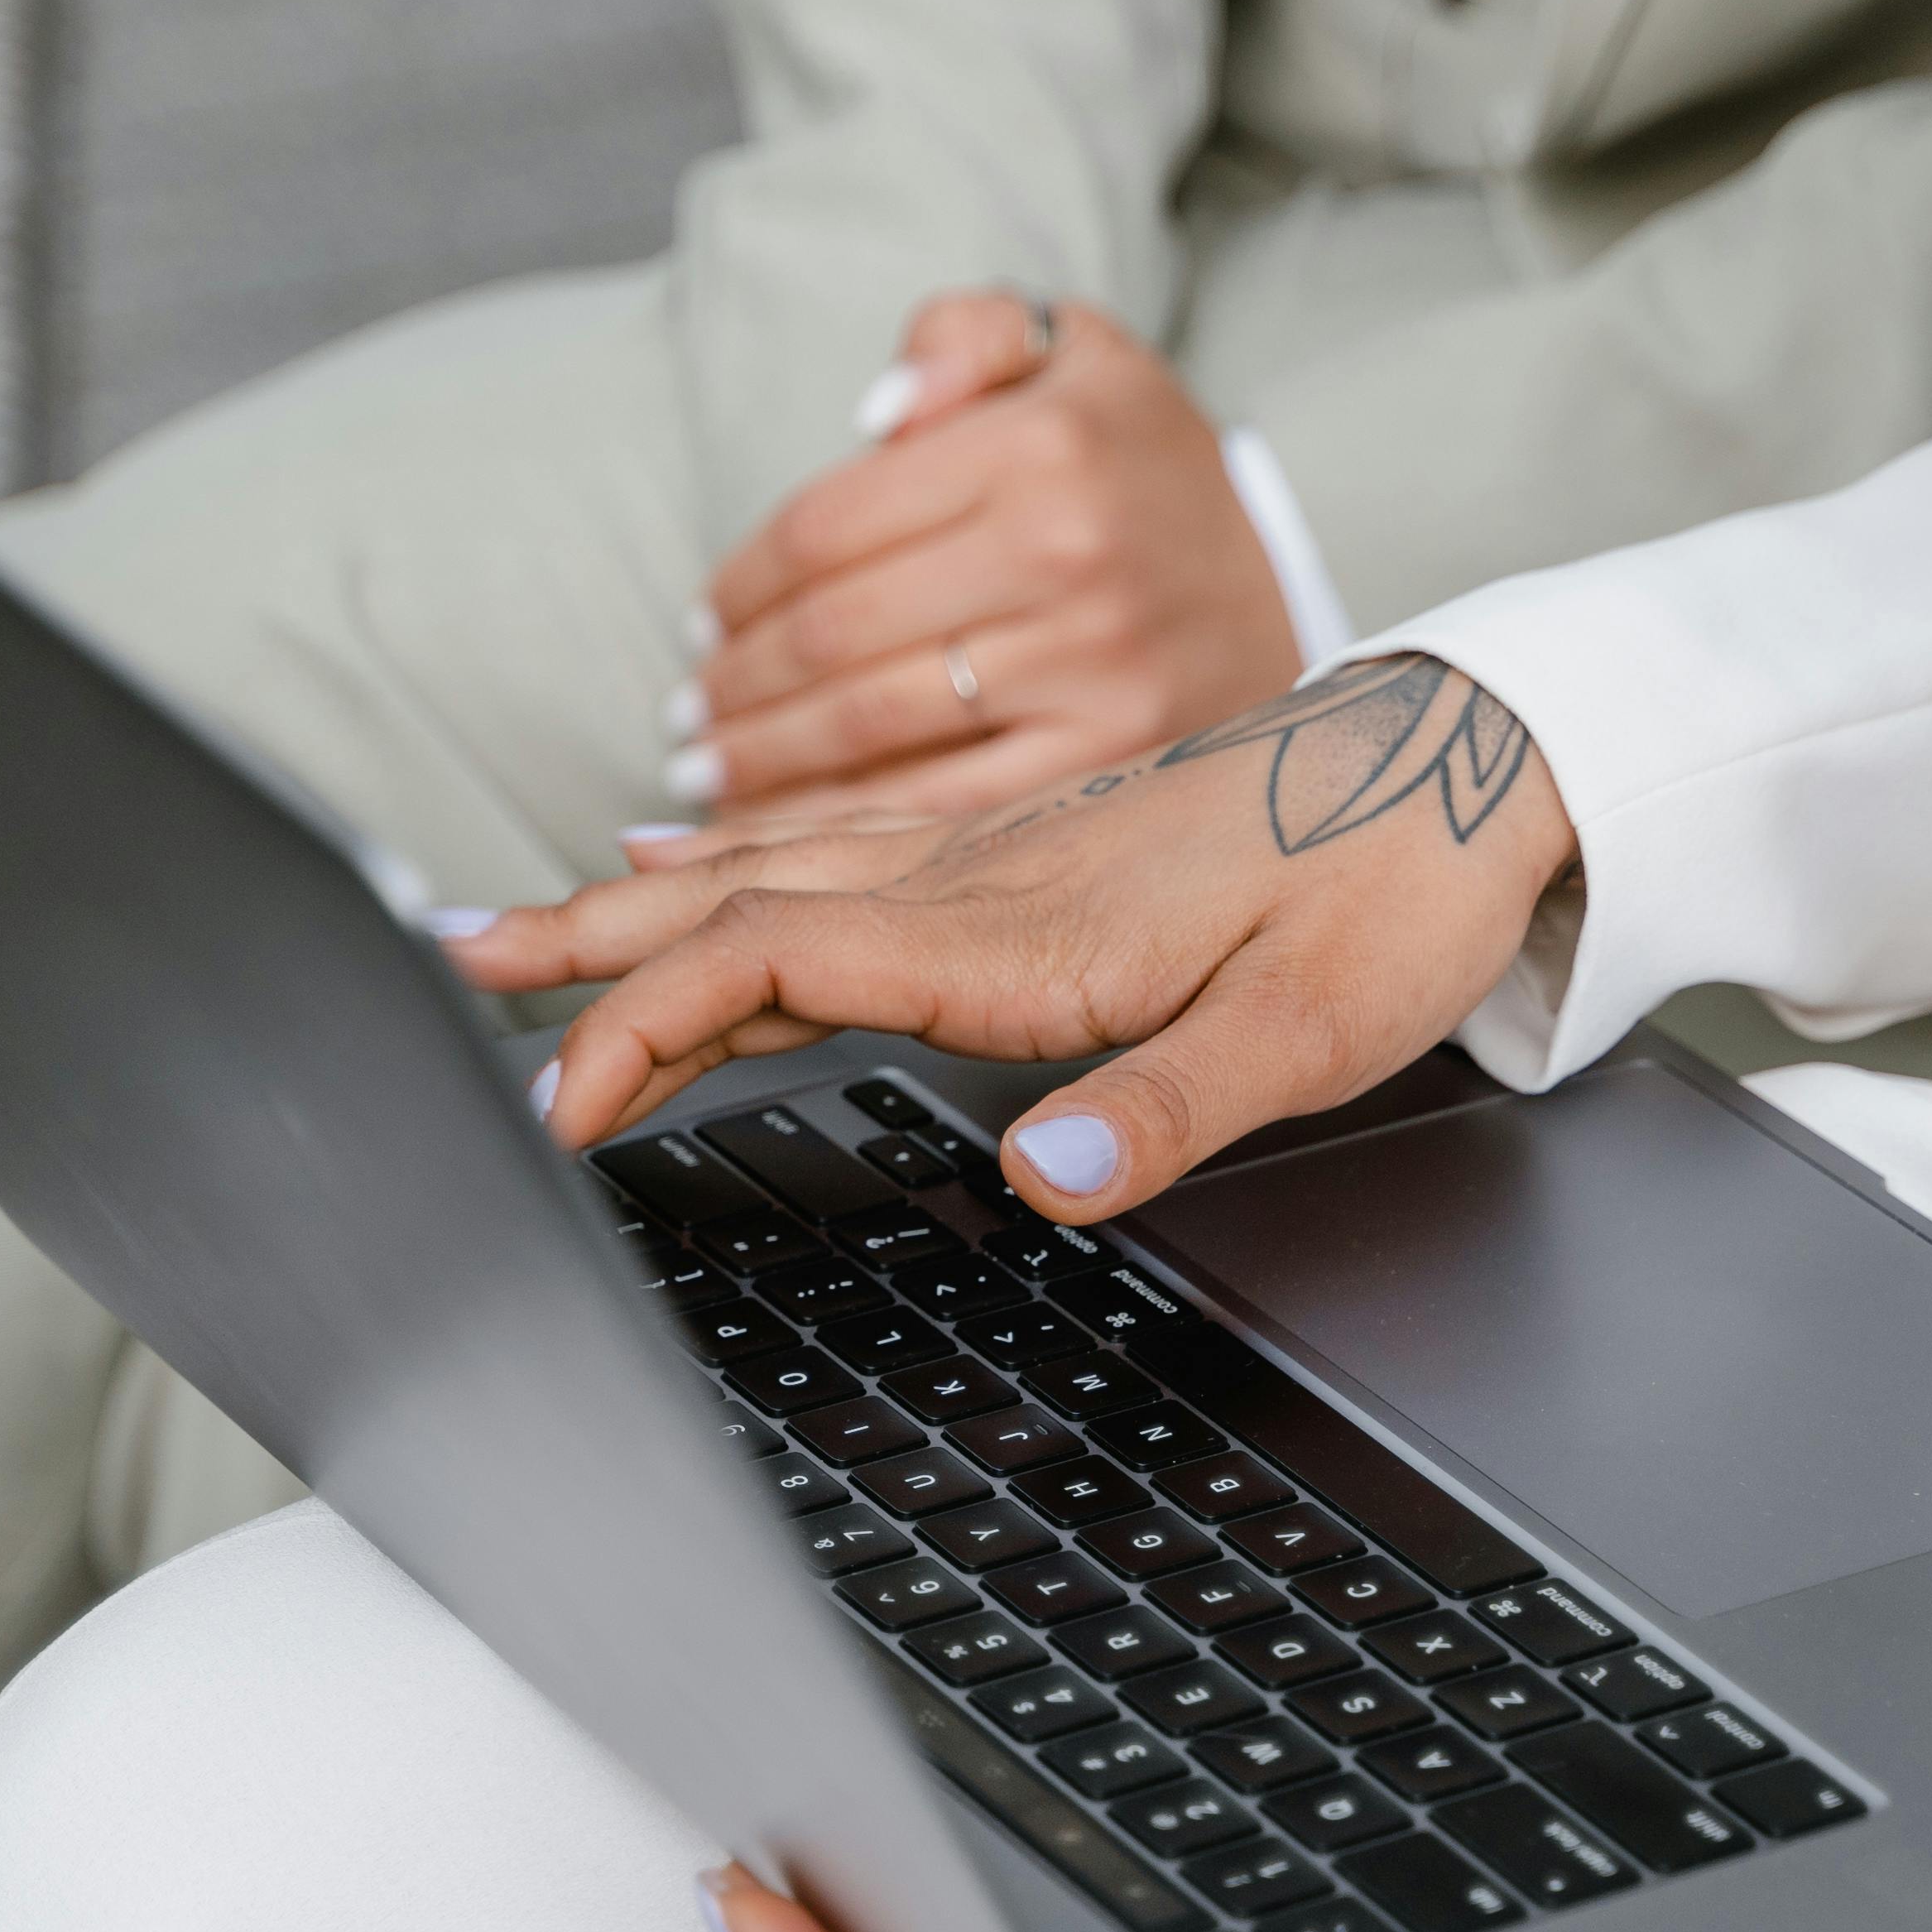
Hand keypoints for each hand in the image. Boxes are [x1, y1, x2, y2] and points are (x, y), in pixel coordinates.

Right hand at [457, 654, 1577, 1208]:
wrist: (1482, 756)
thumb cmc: (1402, 884)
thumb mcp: (1321, 1024)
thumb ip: (1172, 1106)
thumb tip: (1042, 1174)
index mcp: (1032, 925)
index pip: (784, 956)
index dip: (651, 1022)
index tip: (561, 1097)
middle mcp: (992, 874)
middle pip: (739, 899)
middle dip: (583, 943)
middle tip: (448, 968)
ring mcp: (1003, 850)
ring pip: (775, 868)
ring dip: (635, 902)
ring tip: (515, 926)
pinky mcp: (1034, 843)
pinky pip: (841, 849)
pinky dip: (735, 865)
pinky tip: (684, 859)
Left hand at [668, 293, 1306, 827]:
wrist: (1291, 577)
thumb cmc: (1140, 467)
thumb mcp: (1074, 352)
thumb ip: (964, 337)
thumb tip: (875, 414)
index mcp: (1041, 447)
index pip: (829, 526)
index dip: (739, 584)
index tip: (700, 622)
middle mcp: (1070, 556)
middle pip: (835, 635)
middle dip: (735, 685)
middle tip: (684, 718)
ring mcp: (1097, 668)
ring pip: (870, 726)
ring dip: (763, 761)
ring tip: (708, 771)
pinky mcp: (1116, 761)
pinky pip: (941, 807)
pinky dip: (841, 826)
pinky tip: (782, 833)